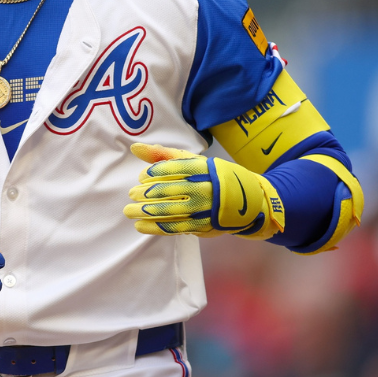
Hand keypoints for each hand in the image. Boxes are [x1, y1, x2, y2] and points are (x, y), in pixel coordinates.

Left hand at [123, 143, 284, 239]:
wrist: (248, 202)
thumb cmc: (213, 177)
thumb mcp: (193, 161)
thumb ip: (163, 155)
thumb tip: (134, 148)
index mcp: (202, 168)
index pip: (172, 168)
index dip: (153, 173)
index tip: (141, 177)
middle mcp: (204, 187)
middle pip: (169, 190)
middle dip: (146, 193)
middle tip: (131, 194)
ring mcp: (204, 209)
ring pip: (170, 211)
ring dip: (146, 212)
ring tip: (129, 211)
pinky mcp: (203, 226)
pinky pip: (175, 228)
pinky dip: (155, 227)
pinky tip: (140, 225)